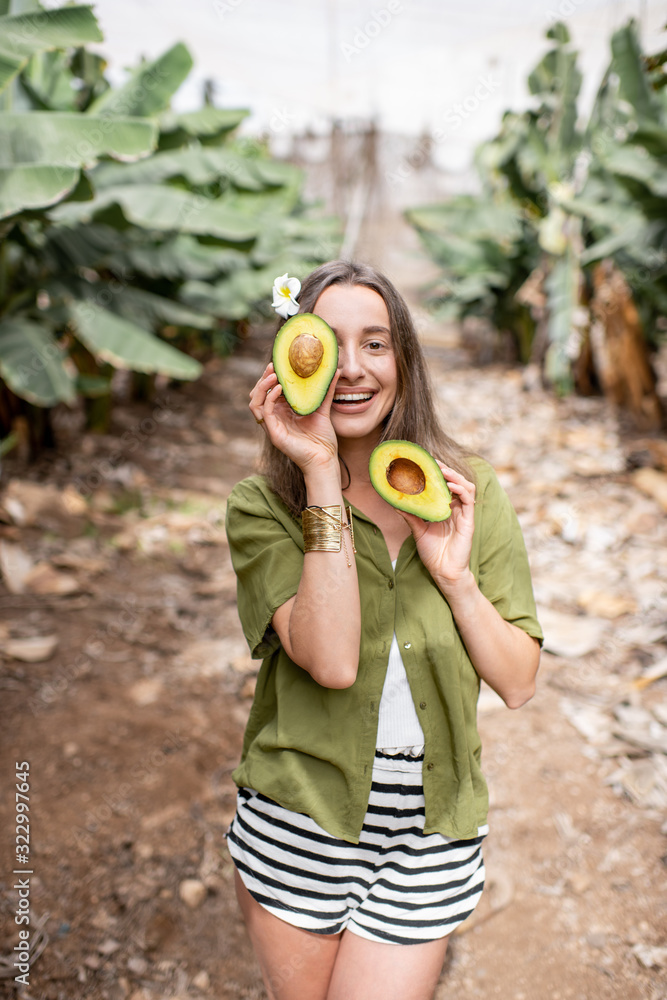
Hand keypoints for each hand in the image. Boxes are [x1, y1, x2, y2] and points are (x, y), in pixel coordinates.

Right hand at [249, 363, 341, 474]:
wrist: (325, 459)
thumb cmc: (323, 439)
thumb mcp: (323, 409)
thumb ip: (326, 390)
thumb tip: (335, 370)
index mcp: (282, 412)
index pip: (269, 391)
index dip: (271, 377)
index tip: (279, 363)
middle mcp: (275, 418)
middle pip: (259, 394)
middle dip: (263, 378)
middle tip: (274, 365)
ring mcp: (272, 426)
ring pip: (255, 402)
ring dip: (262, 386)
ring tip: (273, 374)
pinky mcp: (274, 433)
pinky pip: (265, 412)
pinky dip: (270, 398)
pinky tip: (280, 388)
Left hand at [399, 462, 475, 592]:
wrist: (443, 572)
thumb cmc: (433, 553)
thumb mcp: (418, 530)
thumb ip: (410, 515)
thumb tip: (394, 502)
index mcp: (446, 509)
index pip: (445, 485)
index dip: (438, 472)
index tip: (426, 461)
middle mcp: (456, 509)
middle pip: (456, 482)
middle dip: (446, 469)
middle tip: (433, 461)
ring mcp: (464, 514)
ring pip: (466, 487)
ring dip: (455, 476)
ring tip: (442, 470)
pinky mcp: (469, 522)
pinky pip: (469, 501)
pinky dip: (461, 490)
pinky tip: (450, 485)